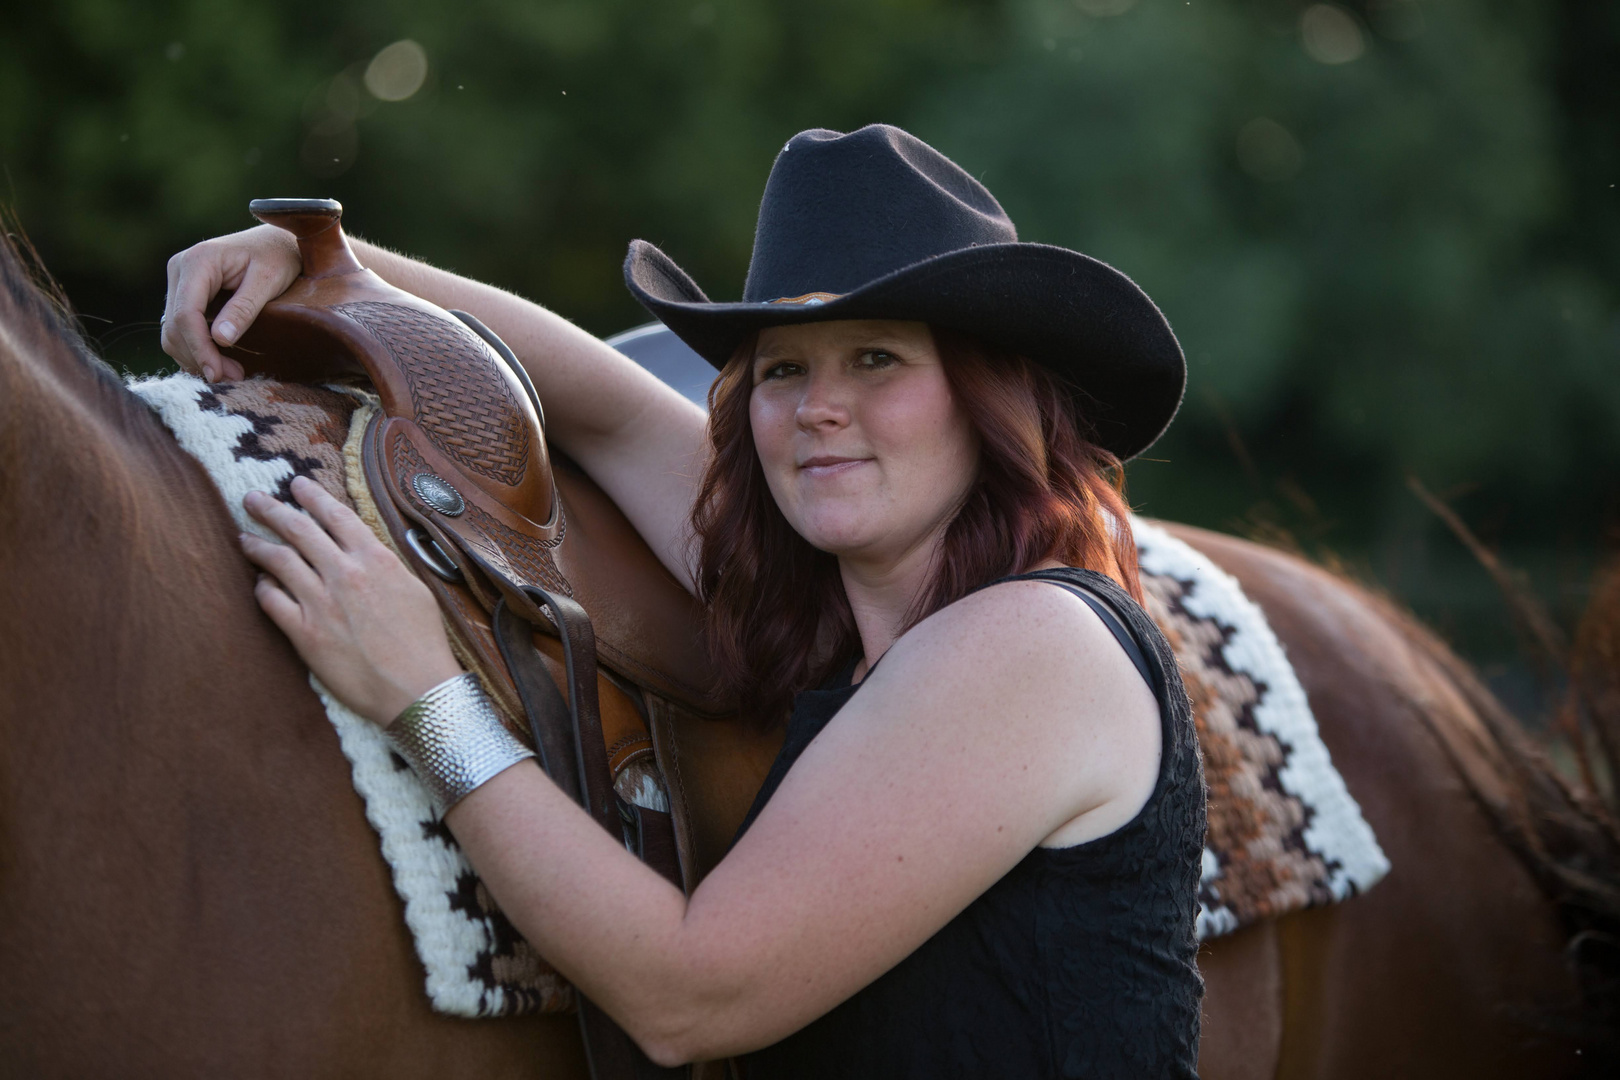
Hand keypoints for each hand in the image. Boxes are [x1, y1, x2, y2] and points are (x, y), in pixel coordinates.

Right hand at [161, 224, 302, 382]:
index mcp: (198, 262)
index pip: (186, 314)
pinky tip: (220, 362)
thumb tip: (221, 339)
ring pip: (173, 331)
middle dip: (200, 357)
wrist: (278, 241)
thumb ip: (245, 308)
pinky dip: (196, 349)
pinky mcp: (186, 294)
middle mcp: (180, 270)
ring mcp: (180, 282)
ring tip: (232, 373)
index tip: (217, 374)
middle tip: (234, 378)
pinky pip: (181, 329)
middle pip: (175, 326)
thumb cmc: (278, 256)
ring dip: (196, 357)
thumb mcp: (269, 280)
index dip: (199, 348)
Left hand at [240, 475, 461, 724]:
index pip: (336, 515)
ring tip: (244, 538)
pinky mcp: (305, 633)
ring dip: (257, 545)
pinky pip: (271, 601)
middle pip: (298, 529)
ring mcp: (321, 603)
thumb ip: (387, 566)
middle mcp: (345, 574)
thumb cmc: (423, 643)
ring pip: (278, 561)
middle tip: (253, 499)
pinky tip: (260, 583)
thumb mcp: (416, 590)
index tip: (297, 485)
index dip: (312, 496)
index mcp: (376, 559)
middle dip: (272, 509)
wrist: (417, 688)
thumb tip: (367, 552)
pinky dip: (262, 587)